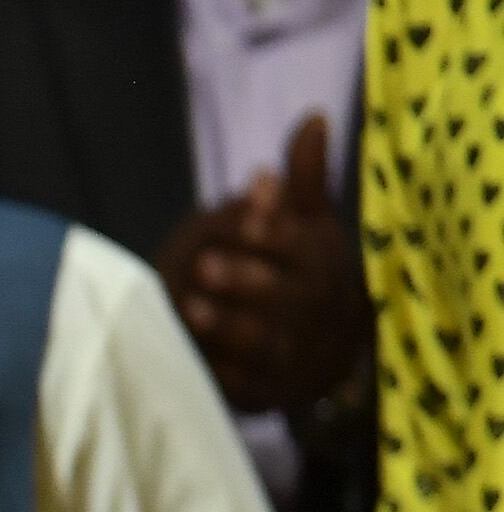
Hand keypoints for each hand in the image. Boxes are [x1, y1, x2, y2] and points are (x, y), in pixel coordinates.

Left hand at [158, 112, 368, 413]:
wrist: (322, 352)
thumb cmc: (301, 271)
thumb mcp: (306, 224)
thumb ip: (303, 180)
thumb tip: (313, 116)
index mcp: (327, 266)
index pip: (307, 250)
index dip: (277, 235)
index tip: (246, 219)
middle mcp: (320, 313)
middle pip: (289, 300)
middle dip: (247, 281)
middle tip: (202, 265)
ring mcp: (298, 358)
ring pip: (266, 345)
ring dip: (228, 327)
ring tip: (188, 308)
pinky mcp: (269, 395)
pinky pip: (243, 388)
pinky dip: (216, 374)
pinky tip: (185, 355)